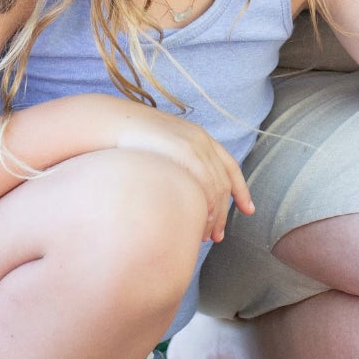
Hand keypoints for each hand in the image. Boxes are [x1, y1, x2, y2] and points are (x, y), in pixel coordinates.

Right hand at [112, 108, 254, 242]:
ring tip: (205, 236)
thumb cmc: (127, 142)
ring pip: (217, 187)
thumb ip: (174, 167)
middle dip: (225, 212)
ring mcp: (195, 143)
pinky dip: (207, 207)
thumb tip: (176, 193)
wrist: (109, 122)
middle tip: (218, 236)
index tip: (249, 209)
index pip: (229, 166)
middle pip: (224, 182)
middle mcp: (202, 139)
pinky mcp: (184, 149)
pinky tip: (198, 223)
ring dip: (214, 215)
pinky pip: (205, 183)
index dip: (241, 189)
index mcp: (199, 137)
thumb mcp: (158, 152)